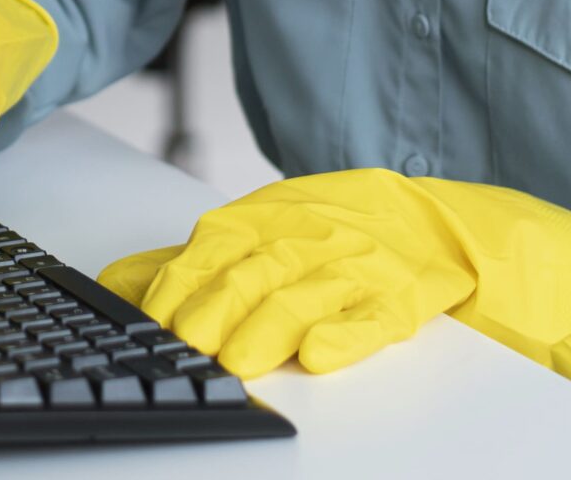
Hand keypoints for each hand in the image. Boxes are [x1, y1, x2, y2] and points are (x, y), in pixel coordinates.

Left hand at [98, 170, 570, 388]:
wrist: (455, 224)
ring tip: (237, 359)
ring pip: (312, 292)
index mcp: (280, 211)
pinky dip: (347, 334)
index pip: (222, 239)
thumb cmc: (347, 232)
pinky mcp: (413, 292)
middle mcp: (321, 231)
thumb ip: (195, 260)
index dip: (186, 277)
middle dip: (218, 306)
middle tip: (185, 344)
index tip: (154, 315)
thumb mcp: (267, 230)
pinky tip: (320, 356)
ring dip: (269, 326)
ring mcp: (369, 261)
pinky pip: (379, 315)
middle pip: (260, 267)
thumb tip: (115, 283)